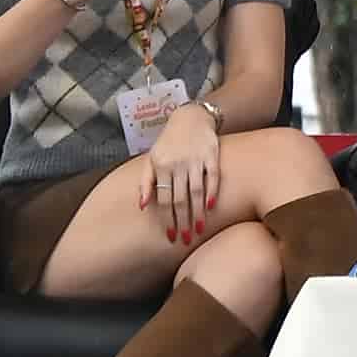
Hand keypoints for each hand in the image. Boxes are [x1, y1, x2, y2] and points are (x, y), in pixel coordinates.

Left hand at [144, 96, 225, 241]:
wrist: (190, 117)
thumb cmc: (169, 142)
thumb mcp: (152, 159)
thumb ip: (145, 182)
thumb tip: (142, 206)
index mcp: (161, 166)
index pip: (163, 199)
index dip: (166, 219)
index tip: (170, 236)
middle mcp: (178, 163)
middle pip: (180, 198)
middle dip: (182, 221)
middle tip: (185, 239)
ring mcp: (196, 159)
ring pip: (196, 191)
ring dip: (197, 212)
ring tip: (198, 229)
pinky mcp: (212, 155)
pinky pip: (213, 176)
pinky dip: (213, 191)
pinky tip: (212, 207)